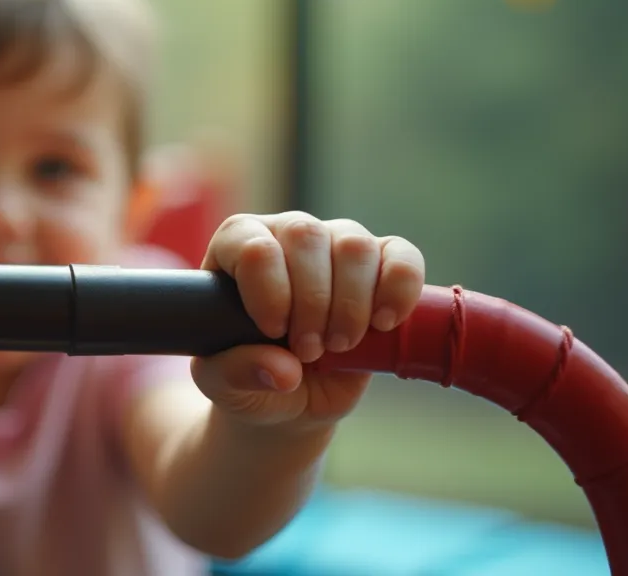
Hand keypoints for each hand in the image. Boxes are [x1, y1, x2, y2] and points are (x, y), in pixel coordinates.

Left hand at [191, 212, 424, 428]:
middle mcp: (285, 234)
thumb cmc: (248, 376)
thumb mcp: (226, 385)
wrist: (291, 394)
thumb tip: (283, 371)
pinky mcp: (382, 263)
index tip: (274, 331)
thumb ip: (237, 374)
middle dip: (312, 302)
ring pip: (354, 245)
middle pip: (306, 236)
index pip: (253, 245)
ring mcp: (335, 242)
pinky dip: (399, 288)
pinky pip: (401, 256)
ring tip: (340, 344)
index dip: (269, 290)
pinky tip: (384, 323)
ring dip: (351, 303)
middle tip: (309, 350)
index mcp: (235, 249)